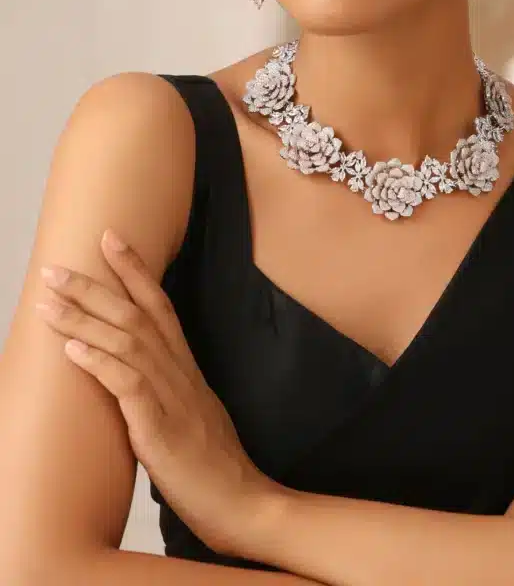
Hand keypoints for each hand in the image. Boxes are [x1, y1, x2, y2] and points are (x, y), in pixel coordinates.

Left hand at [35, 228, 276, 557]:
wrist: (240, 501)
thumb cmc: (211, 464)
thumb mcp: (188, 413)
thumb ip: (163, 388)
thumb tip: (131, 373)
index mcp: (186, 367)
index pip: (160, 305)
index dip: (134, 270)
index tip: (108, 238)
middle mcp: (180, 372)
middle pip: (136, 315)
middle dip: (94, 287)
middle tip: (55, 267)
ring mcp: (171, 397)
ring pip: (126, 342)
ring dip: (83, 319)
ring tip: (48, 303)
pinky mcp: (160, 428)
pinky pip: (128, 385)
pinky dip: (99, 363)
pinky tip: (72, 351)